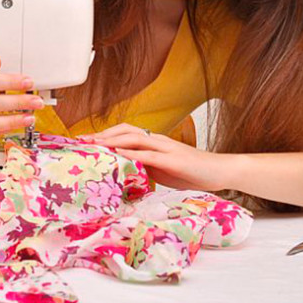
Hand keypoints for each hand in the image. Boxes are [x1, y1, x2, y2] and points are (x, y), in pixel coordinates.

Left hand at [82, 123, 234, 191]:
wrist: (220, 171)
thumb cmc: (193, 172)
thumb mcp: (163, 170)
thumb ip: (146, 167)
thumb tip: (127, 169)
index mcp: (155, 143)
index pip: (126, 133)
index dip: (105, 135)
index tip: (86, 141)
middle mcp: (158, 141)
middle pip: (125, 131)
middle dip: (102, 135)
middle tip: (82, 141)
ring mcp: (166, 148)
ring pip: (135, 138)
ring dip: (112, 139)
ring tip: (94, 144)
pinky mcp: (174, 159)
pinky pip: (150, 154)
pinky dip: (133, 152)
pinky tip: (120, 153)